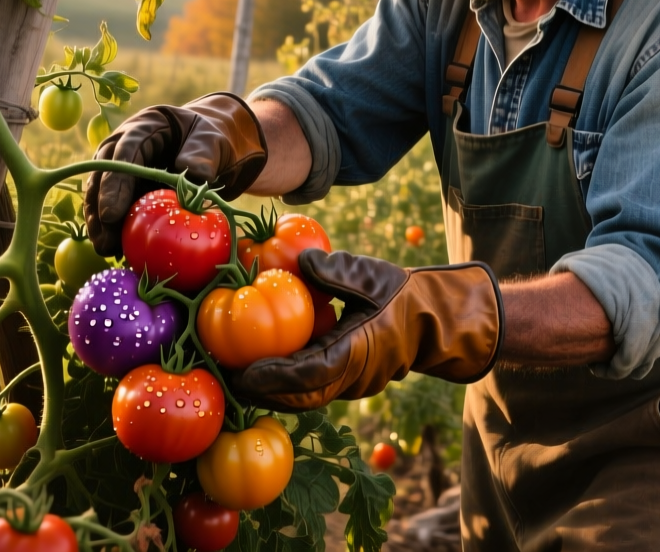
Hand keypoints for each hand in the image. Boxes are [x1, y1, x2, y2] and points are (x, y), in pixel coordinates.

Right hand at [83, 93, 266, 254]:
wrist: (208, 147)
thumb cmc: (210, 140)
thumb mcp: (213, 140)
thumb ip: (203, 153)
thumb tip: (192, 174)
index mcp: (144, 127)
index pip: (123, 153)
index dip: (114, 184)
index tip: (112, 215)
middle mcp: (123, 145)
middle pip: (103, 176)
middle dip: (100, 210)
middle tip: (105, 241)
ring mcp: (121, 167)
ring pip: (100, 194)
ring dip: (100, 223)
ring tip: (107, 250)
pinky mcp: (124, 187)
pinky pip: (113, 207)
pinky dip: (113, 228)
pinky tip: (117, 250)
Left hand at [231, 249, 502, 411]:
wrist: (434, 322)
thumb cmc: (403, 296)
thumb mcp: (372, 275)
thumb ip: (337, 270)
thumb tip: (301, 260)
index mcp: (358, 352)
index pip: (310, 373)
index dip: (275, 376)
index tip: (244, 373)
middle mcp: (352, 376)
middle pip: (300, 396)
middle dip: (263, 392)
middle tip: (226, 379)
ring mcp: (350, 383)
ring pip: (304, 397)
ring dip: (271, 392)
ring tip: (235, 378)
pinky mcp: (346, 381)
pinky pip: (311, 390)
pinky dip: (285, 386)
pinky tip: (260, 372)